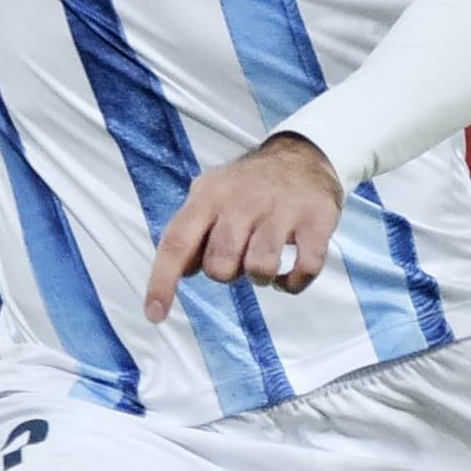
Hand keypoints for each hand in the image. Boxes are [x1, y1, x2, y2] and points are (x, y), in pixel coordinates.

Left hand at [144, 134, 339, 323]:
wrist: (303, 156)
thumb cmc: (247, 187)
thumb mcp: (210, 196)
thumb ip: (191, 232)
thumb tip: (181, 272)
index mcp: (208, 197)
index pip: (176, 243)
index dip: (162, 282)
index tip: (155, 314)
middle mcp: (241, 201)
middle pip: (220, 265)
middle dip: (227, 274)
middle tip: (240, 257)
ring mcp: (280, 210)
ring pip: (260, 268)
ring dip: (260, 277)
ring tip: (263, 262)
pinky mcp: (315, 221)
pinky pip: (304, 268)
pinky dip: (293, 282)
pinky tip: (288, 274)